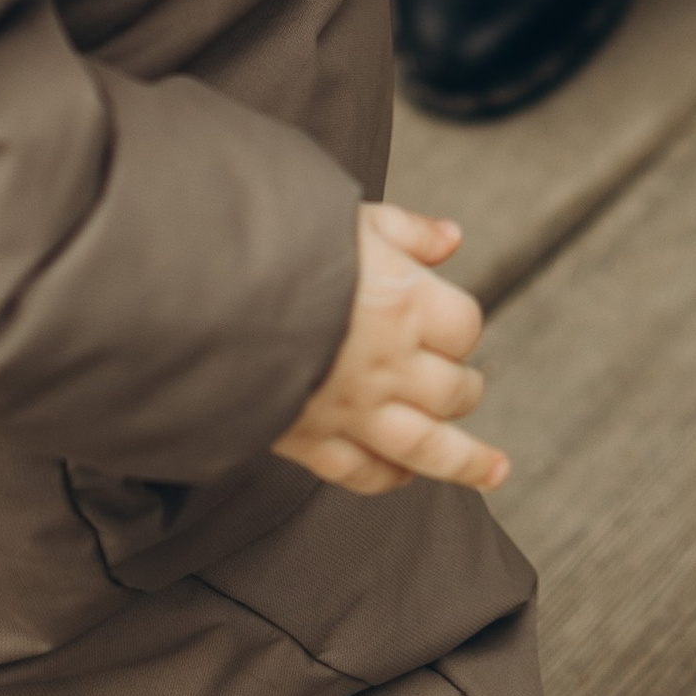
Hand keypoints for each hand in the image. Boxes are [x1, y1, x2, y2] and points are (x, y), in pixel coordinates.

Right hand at [272, 201, 508, 496]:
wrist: (199, 296)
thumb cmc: (278, 244)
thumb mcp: (350, 218)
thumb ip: (406, 230)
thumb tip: (452, 237)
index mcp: (404, 304)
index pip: (464, 327)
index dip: (459, 325)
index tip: (444, 322)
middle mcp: (388, 365)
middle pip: (454, 390)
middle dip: (463, 386)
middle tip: (460, 383)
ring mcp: (352, 410)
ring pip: (428, 448)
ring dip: (466, 461)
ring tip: (496, 469)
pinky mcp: (310, 440)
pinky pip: (363, 473)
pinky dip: (388, 477)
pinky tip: (404, 476)